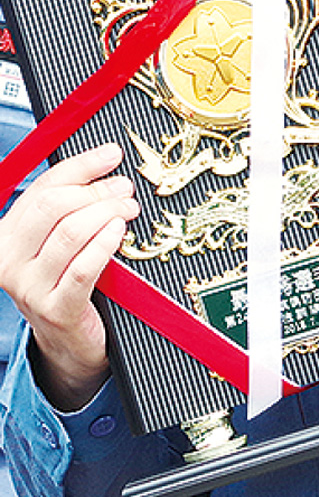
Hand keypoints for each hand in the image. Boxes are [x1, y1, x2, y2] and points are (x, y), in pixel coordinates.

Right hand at [0, 144, 138, 410]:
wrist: (70, 342)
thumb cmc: (69, 282)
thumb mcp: (58, 243)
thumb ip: (69, 207)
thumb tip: (105, 159)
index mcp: (6, 238)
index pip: (42, 189)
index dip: (80, 166)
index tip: (111, 153)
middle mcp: (8, 262)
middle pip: (54, 206)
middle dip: (96, 190)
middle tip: (125, 187)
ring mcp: (29, 289)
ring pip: (70, 232)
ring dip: (106, 212)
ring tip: (129, 207)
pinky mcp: (55, 310)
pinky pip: (83, 267)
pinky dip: (105, 243)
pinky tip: (120, 230)